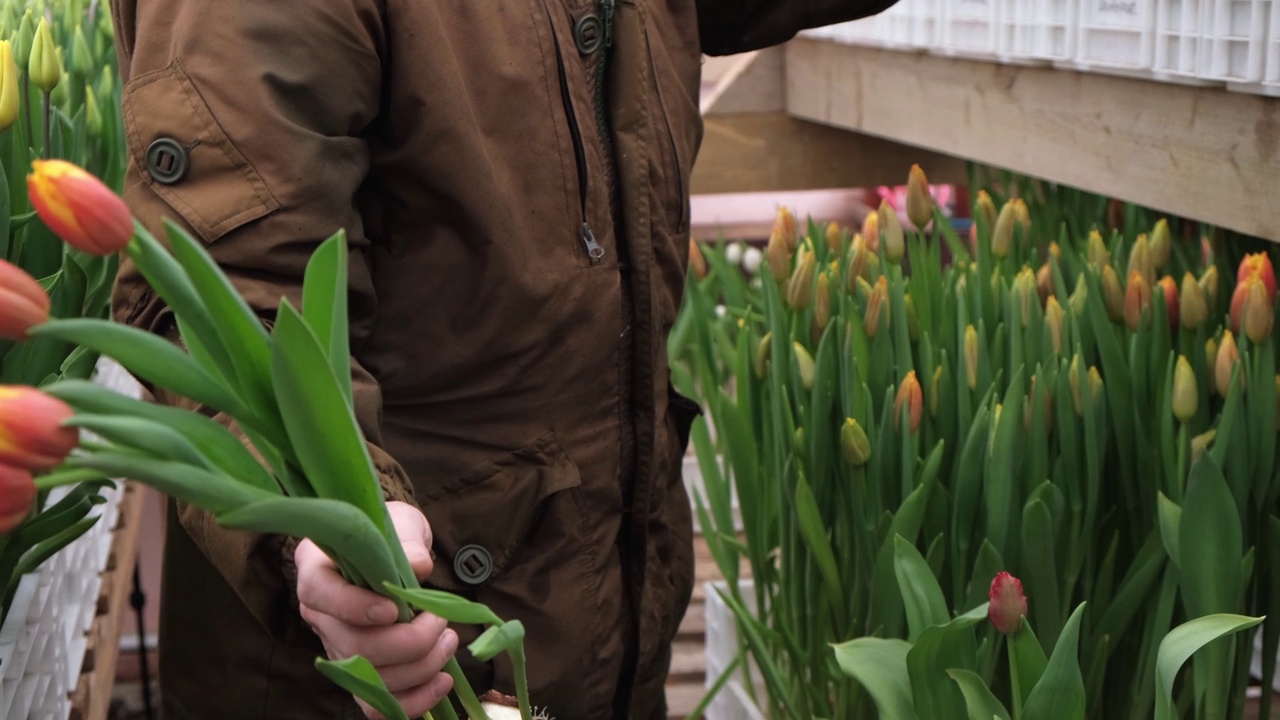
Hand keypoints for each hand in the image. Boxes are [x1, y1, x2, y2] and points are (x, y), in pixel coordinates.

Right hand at [296, 501, 456, 717]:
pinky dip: (413, 702)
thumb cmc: (387, 535)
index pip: (320, 594)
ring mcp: (339, 649)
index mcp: (318, 571)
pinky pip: (377, 705)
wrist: (386, 554)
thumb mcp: (398, 525)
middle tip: (440, 622)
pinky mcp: (359, 675)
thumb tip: (419, 567)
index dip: (355, 607)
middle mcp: (321, 616)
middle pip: (355, 646)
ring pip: (372, 679)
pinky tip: (442, 682)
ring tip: (448, 641)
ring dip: (421, 667)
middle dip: (409, 641)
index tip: (395, 608)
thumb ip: (406, 543)